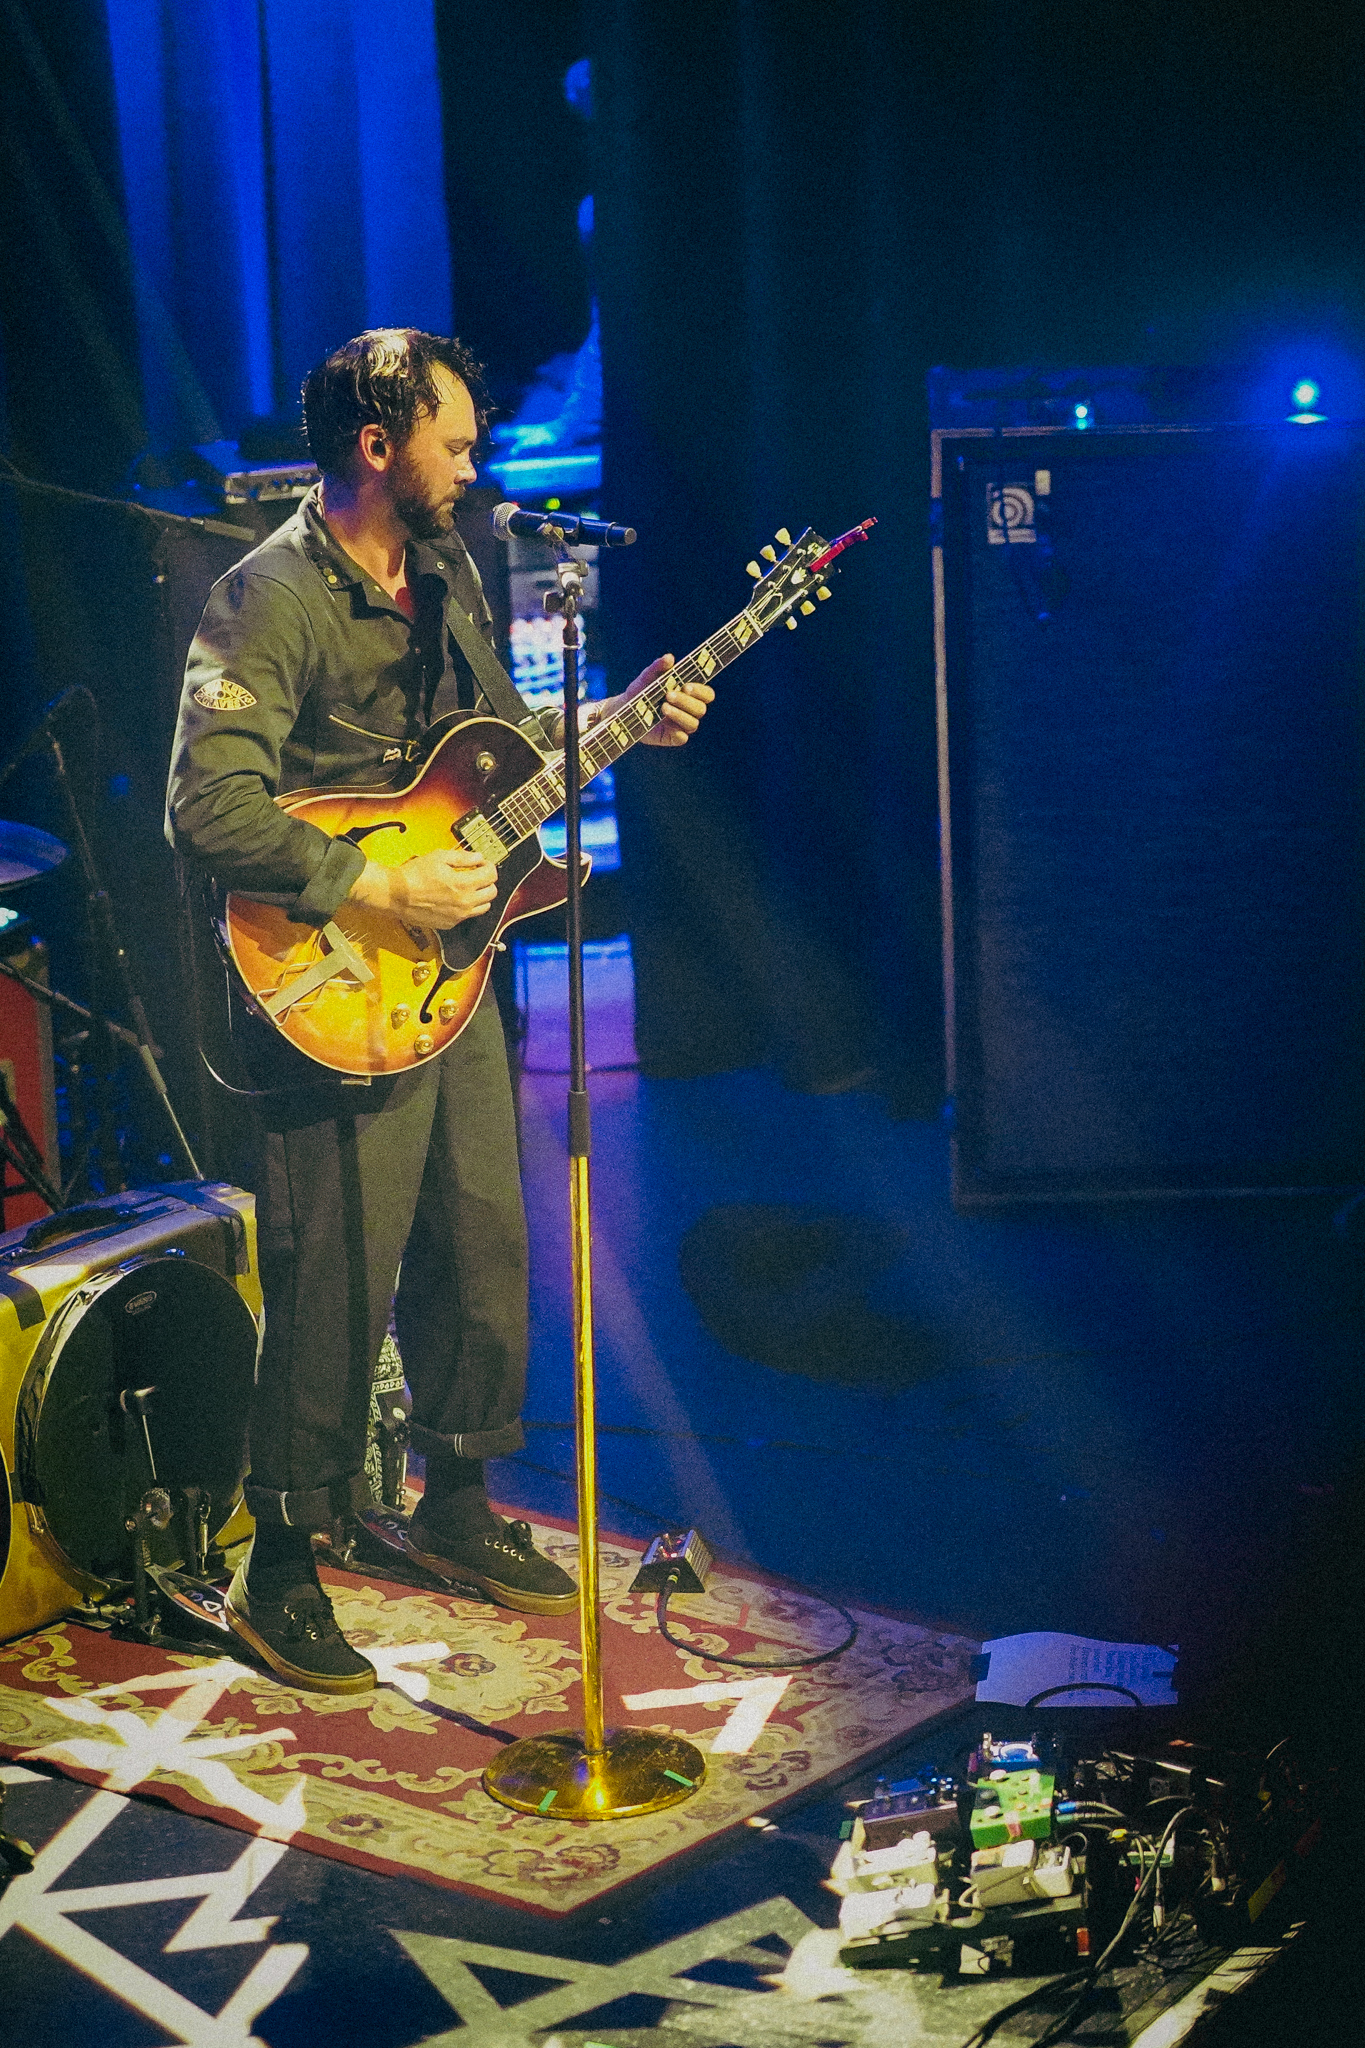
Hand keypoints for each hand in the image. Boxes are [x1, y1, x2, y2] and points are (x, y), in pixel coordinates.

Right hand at [351, 848, 497, 926]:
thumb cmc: (414, 875)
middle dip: (488, 881)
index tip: (482, 864)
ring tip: (470, 887)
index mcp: (463, 884)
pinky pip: (468, 916)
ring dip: (481, 895)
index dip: (489, 866)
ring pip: (484, 907)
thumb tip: (478, 857)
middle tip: (478, 874)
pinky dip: (468, 907)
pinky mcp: (450, 923)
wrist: (397, 895)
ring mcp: (458, 915)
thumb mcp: (439, 857)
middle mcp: (464, 902)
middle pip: (492, 892)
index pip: (491, 875)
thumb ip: (462, 857)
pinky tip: (456, 898)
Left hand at [559, 654, 714, 749]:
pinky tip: (664, 723)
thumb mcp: (647, 677)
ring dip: (680, 714)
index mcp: (689, 695)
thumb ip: (658, 667)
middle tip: (669, 694)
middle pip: (701, 709)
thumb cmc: (640, 691)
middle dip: (686, 701)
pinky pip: (682, 738)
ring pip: (693, 724)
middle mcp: (689, 711)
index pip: (706, 694)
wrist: (623, 711)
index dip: (701, 691)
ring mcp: (681, 725)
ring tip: (663, 707)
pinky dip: (676, 731)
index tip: (686, 685)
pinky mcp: (672, 737)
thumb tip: (669, 657)